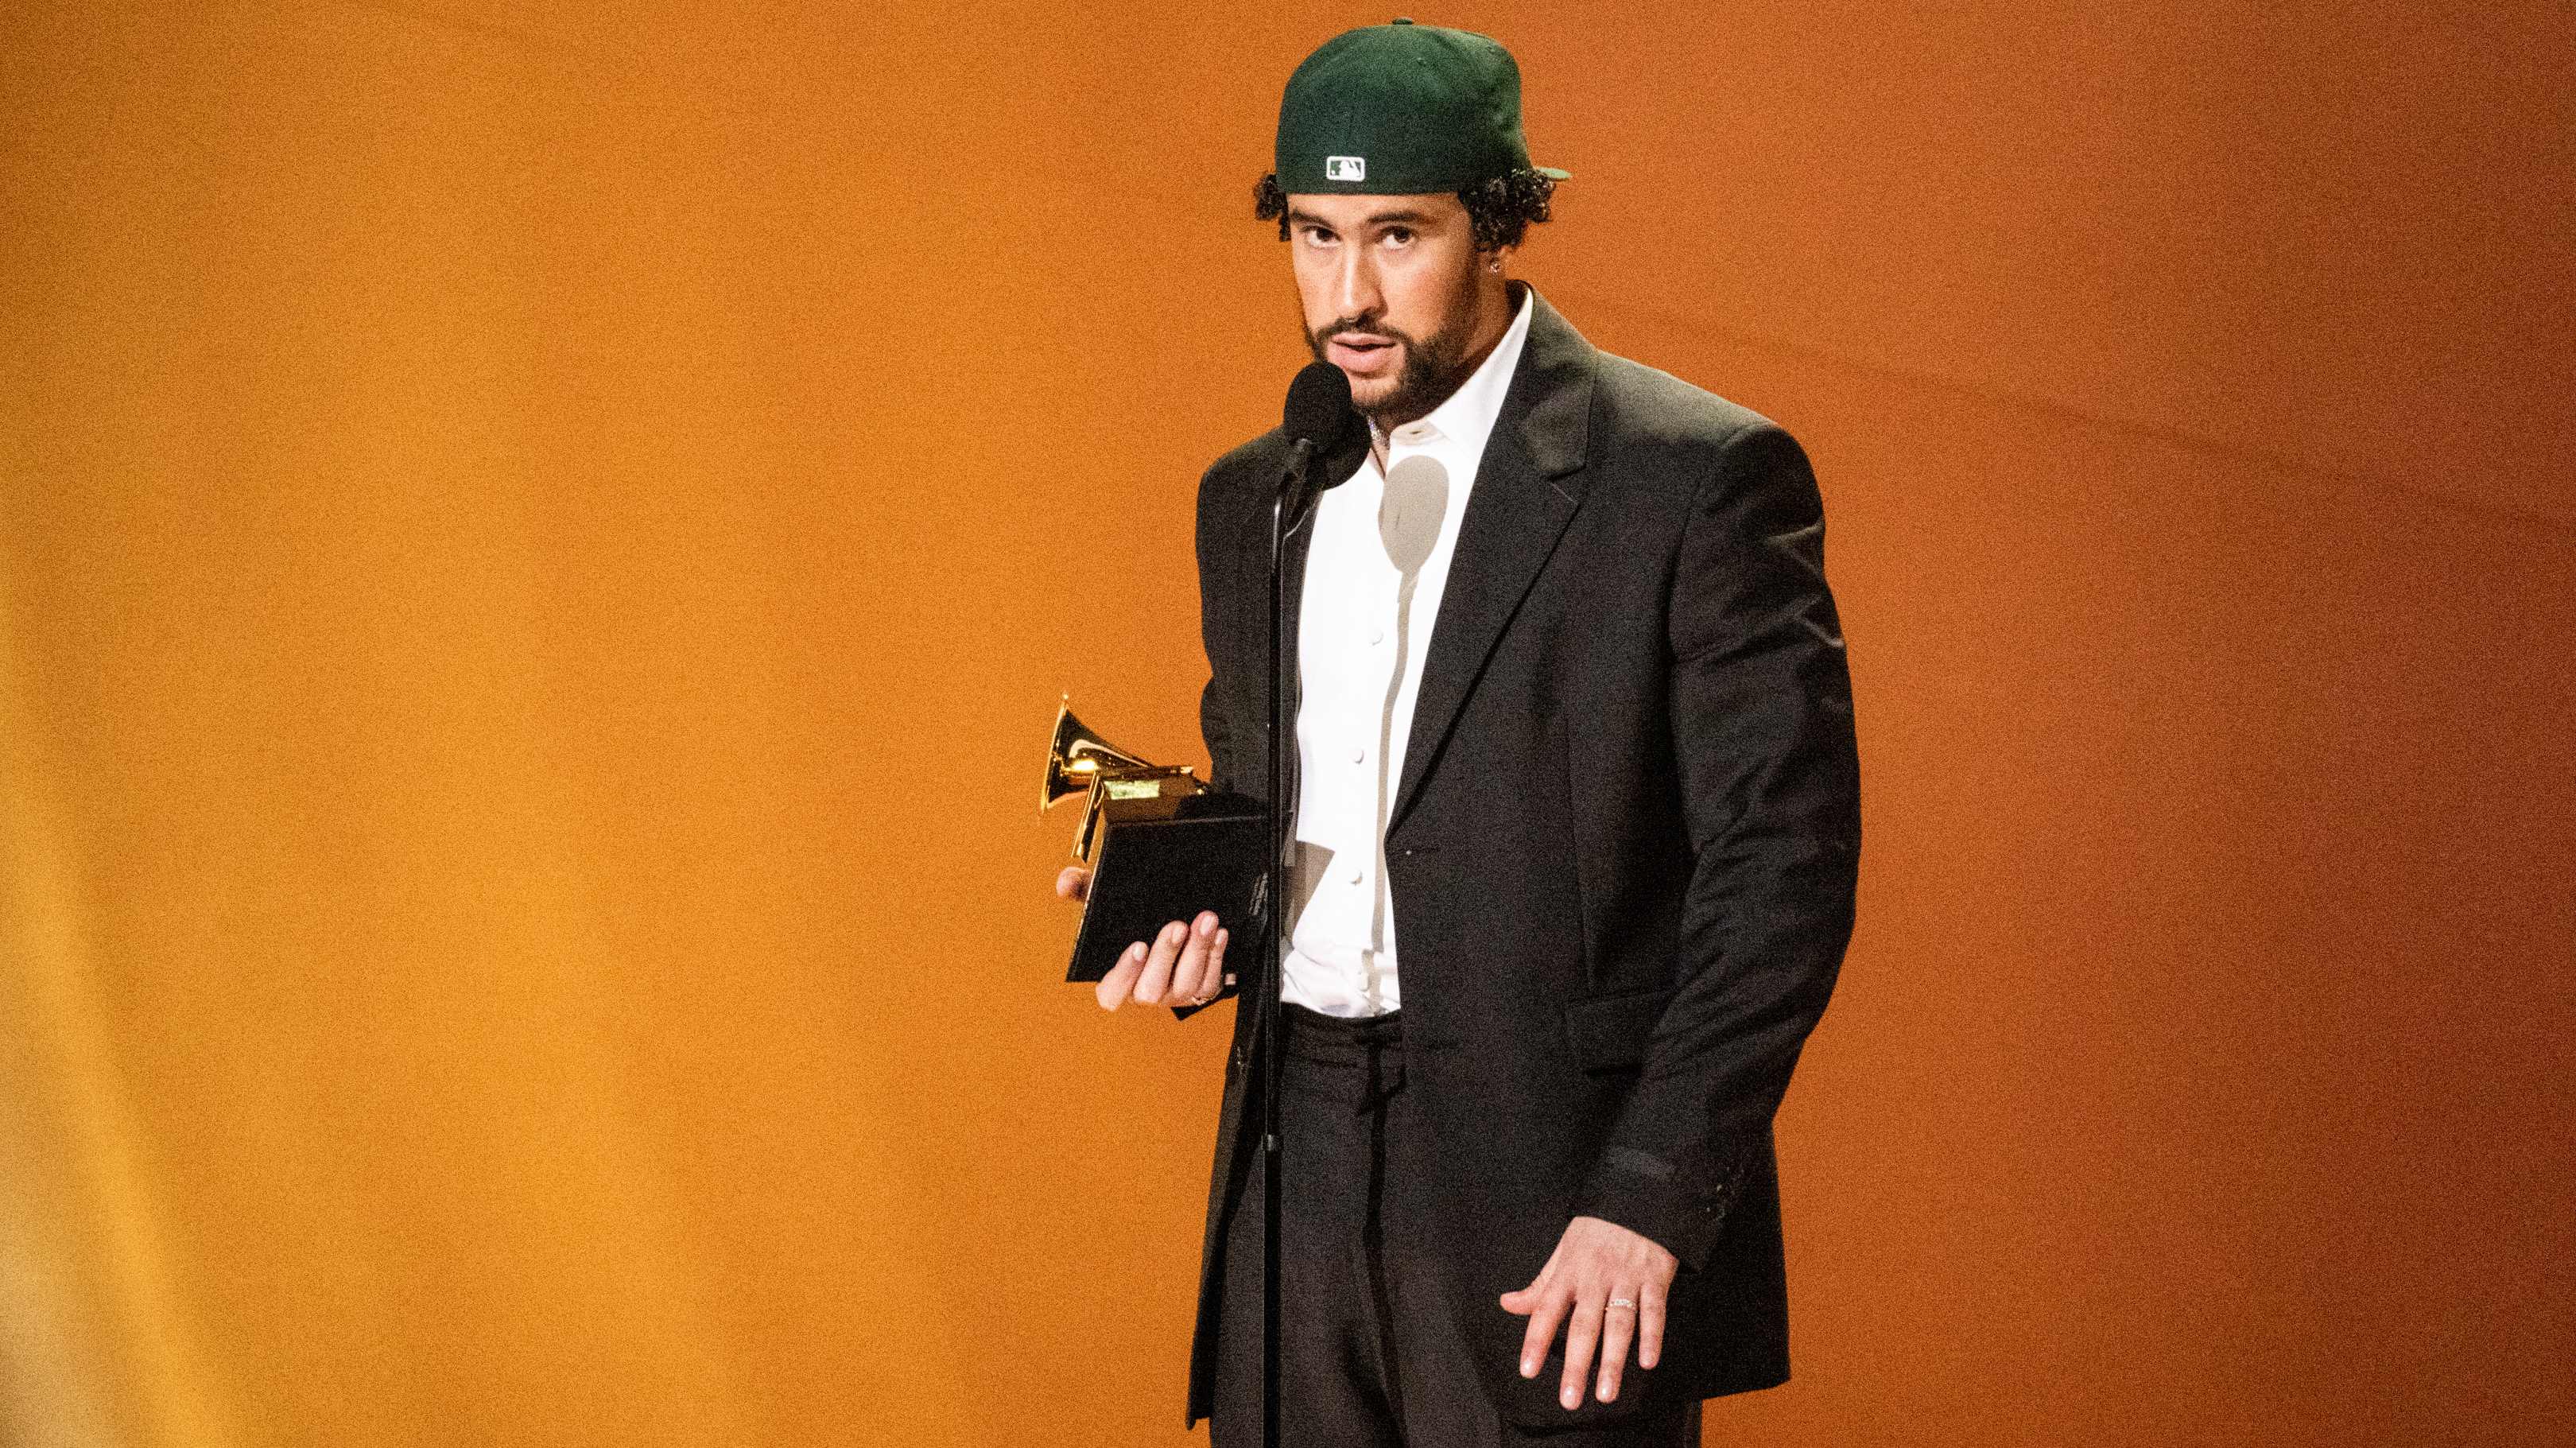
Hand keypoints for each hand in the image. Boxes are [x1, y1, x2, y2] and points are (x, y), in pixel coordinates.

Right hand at [1055, 866, 1231, 1010]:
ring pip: (1187, 984)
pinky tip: (1219, 933)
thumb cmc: (1127, 923)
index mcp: (1116, 981)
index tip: (1137, 946)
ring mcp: (1174, 995)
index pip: (1111, 994)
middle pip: (1152, 990)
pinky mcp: (1201, 990)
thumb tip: (1064, 884)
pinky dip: (1217, 955)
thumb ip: (1080, 889)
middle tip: (1177, 925)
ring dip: (1198, 951)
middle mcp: (1145, 993)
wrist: (1165, 925)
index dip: (1124, 974)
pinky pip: (1211, 980)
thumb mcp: (1102, 905)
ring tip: (1205, 920)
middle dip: (1166, 956)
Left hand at [1499, 1215, 1678, 1408]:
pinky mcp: (1655, 1279)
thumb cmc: (1596, 1231)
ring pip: (1619, 1324)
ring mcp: (1626, 1279)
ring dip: (1613, 1361)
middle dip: (1576, 1365)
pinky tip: (1647, 1362)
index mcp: (1568, 1272)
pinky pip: (1654, 1311)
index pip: (1546, 1310)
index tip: (1527, 1370)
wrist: (1637, 1198)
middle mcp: (1594, 1278)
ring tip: (1606, 1394)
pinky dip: (1652, 1337)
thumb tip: (1508, 1304)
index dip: (1535, 1340)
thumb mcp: (1562, 1251)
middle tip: (1569, 1399)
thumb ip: (1540, 1284)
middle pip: (1583, 1326)